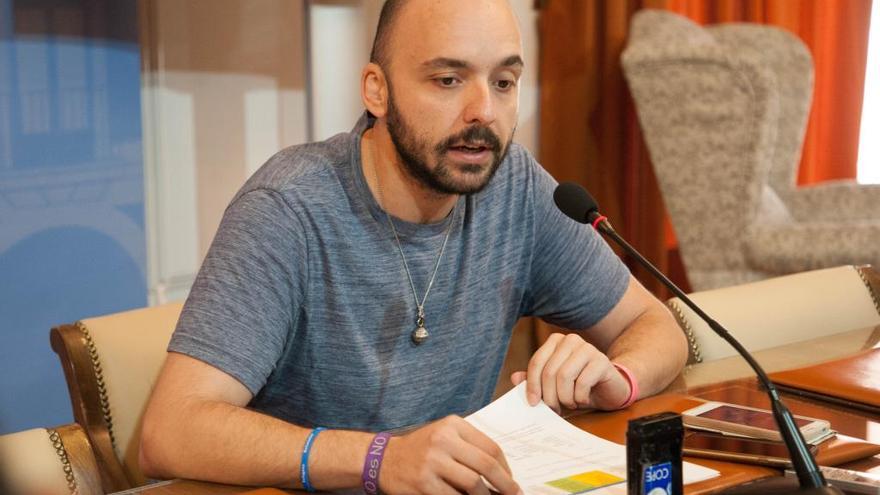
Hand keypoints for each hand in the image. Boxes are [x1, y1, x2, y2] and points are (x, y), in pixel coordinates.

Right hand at [379, 415, 521, 494]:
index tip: (511, 480)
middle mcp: (443, 440)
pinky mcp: (424, 483)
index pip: (490, 447)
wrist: (383, 460)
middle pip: (486, 464)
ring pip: (473, 483)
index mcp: (452, 425)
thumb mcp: (444, 436)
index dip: (506, 467)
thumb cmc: (421, 449)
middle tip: (514, 494)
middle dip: (505, 484)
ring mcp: (433, 462)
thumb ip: (470, 447)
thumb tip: (502, 472)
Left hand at [511, 333, 630, 412]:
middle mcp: (571, 340)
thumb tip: (514, 378)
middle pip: (549, 371)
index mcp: (556, 341)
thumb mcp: (554, 385)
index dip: (532, 384)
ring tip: (569, 404)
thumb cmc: (578, 386)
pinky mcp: (601, 361)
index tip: (533, 403)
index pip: (537, 362)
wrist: (609, 389)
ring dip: (565, 397)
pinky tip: (582, 399)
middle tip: (554, 409)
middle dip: (549, 396)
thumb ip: (535, 380)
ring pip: (564, 376)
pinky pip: (582, 382)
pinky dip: (579, 397)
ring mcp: (588, 348)